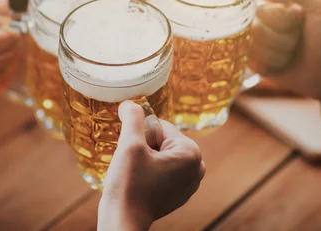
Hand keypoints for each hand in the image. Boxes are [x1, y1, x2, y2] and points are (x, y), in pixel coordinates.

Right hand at [98, 101, 205, 230]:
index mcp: (191, 152)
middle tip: (134, 166)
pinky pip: (162, 169)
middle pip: (161, 139)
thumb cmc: (129, 185)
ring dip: (144, 158)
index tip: (135, 155)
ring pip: (160, 153)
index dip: (140, 136)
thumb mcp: (129, 144)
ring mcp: (189, 182)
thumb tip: (130, 102)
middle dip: (143, 147)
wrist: (123, 220)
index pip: (159, 126)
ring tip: (137, 175)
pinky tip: (141, 184)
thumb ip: (133, 117)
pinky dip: (148, 171)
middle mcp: (197, 167)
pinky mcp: (179, 192)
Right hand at [249, 0, 320, 106]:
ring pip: (251, 46)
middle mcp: (261, 15)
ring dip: (278, 52)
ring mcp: (256, 39)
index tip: (295, 16)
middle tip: (297, 36)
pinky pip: (251, 63)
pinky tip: (284, 63)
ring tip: (293, 50)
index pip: (253, 1)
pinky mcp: (255, 60)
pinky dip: (271, 65)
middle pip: (252, 26)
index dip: (274, 14)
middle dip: (279, 36)